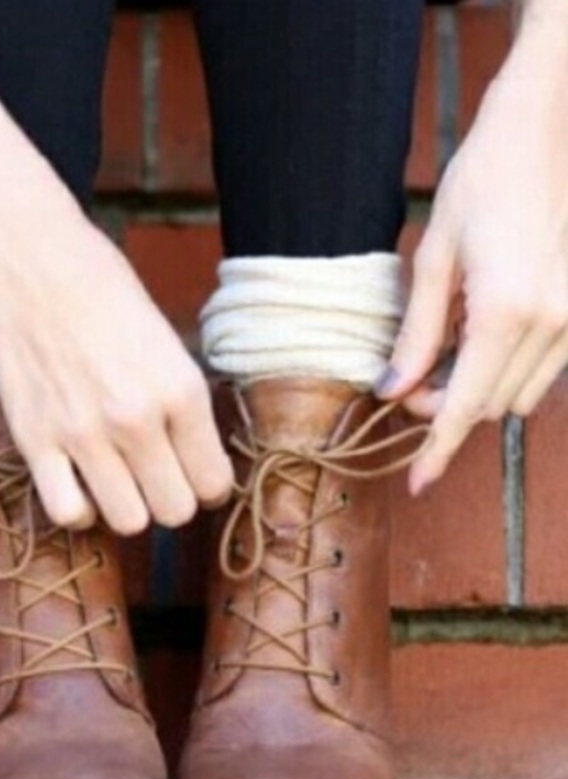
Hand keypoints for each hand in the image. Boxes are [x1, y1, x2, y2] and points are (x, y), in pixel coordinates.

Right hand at [0, 30, 233, 532]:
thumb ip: (184, 405)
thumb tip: (196, 460)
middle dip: (172, 500)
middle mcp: (136, 419)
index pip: (214, 483)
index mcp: (181, 390)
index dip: (208, 485)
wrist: (31, 263)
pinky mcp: (34, 440)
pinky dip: (79, 510)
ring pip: (128, 522)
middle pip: (175, 511)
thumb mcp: (168, 342)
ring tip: (120, 480)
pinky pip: (68, 513)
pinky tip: (80, 484)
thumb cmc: (104, 291)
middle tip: (157, 477)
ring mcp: (82, 434)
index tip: (194, 473)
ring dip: (129, 508)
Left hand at [376, 2, 567, 494]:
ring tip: (442, 353)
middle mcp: (552, 323)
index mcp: (506, 313)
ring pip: (519, 391)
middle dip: (446, 409)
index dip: (436, 450)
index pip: (463, 406)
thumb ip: (416, 333)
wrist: (548, 126)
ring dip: (477, 389)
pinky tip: (478, 337)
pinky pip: (544, 367)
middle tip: (408, 384)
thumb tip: (394, 391)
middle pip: (490, 405)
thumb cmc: (483, 180)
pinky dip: (505, 368)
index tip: (415, 484)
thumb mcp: (433, 259)